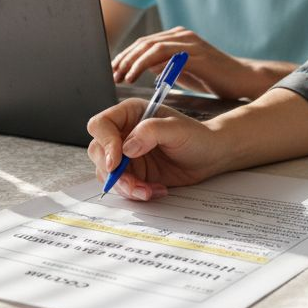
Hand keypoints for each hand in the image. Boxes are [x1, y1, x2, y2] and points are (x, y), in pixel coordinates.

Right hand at [86, 98, 224, 200]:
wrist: (210, 156)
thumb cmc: (196, 136)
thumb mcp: (177, 129)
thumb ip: (150, 132)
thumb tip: (126, 148)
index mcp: (130, 114)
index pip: (101, 125)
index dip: (105, 143)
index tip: (116, 161)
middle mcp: (123, 133)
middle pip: (98, 152)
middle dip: (113, 172)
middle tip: (133, 184)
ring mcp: (126, 156)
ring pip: (108, 174)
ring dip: (126, 186)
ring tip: (149, 191)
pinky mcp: (134, 174)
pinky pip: (123, 186)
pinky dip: (136, 193)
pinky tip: (156, 190)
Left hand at [111, 27, 275, 99]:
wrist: (242, 80)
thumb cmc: (215, 78)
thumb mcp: (183, 72)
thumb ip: (165, 67)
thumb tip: (145, 68)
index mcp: (177, 39)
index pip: (145, 44)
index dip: (126, 57)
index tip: (114, 71)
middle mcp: (181, 35)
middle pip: (143, 42)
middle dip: (124, 59)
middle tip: (113, 74)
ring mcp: (187, 41)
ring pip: (150, 46)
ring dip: (131, 62)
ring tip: (121, 76)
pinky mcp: (193, 52)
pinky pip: (162, 54)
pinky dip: (144, 64)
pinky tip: (136, 76)